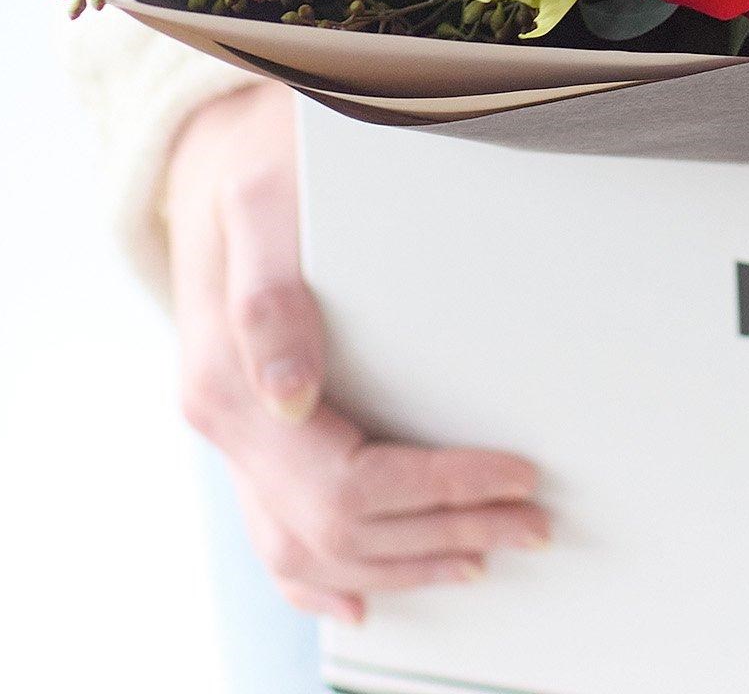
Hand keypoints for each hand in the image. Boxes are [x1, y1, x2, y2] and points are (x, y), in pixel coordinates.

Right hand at [165, 83, 549, 623]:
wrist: (216, 150)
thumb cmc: (261, 163)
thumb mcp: (266, 198)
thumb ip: (268, 291)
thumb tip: (288, 392)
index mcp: (227, 382)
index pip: (346, 481)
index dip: (438, 490)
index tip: (514, 475)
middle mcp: (225, 421)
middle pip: (337, 531)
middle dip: (444, 534)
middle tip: (532, 523)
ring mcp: (232, 435)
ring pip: (307, 553)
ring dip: (403, 567)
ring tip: (486, 553)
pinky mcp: (249, 431)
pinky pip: (276, 536)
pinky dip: (324, 583)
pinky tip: (367, 599)